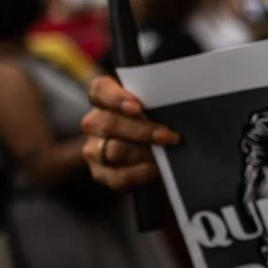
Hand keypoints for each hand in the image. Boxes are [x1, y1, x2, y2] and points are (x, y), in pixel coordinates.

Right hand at [81, 76, 180, 190]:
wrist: (148, 154)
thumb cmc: (153, 120)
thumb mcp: (151, 106)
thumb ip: (153, 102)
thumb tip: (173, 107)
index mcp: (102, 99)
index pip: (100, 91)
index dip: (116, 98)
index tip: (137, 106)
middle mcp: (94, 123)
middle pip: (109, 124)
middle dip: (142, 130)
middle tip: (167, 135)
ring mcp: (94, 150)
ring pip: (115, 150)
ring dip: (145, 152)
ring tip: (167, 152)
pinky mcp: (101, 173)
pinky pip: (118, 176)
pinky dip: (141, 173)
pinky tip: (156, 168)